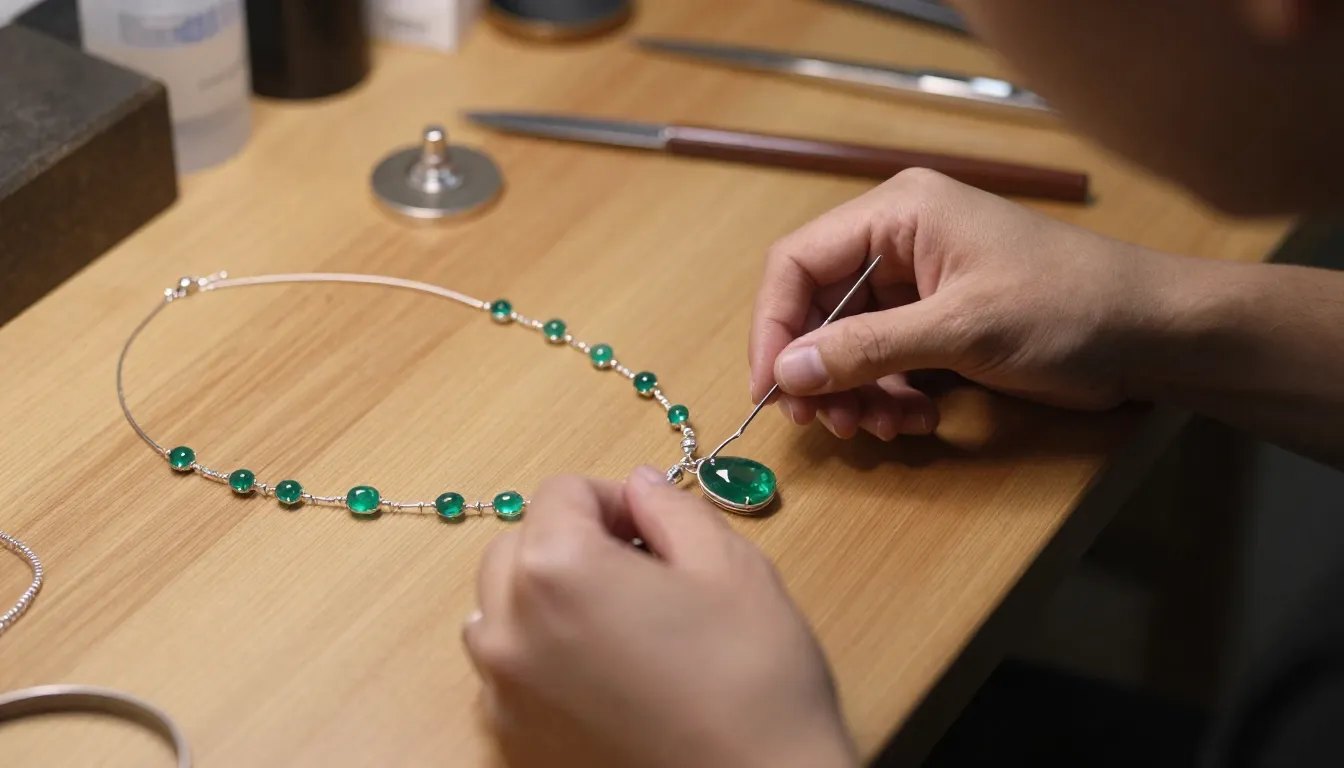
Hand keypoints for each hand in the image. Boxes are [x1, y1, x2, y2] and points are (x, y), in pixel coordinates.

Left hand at [463, 468, 856, 767]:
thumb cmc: (752, 681)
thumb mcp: (730, 566)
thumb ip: (671, 509)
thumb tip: (638, 488)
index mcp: (557, 570)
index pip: (561, 492)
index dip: (614, 499)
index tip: (654, 527)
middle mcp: (509, 628)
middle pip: (519, 545)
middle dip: (574, 541)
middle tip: (642, 568)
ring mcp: (504, 691)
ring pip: (503, 608)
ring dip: (549, 596)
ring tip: (621, 621)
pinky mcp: (516, 738)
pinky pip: (510, 668)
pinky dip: (543, 653)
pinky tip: (607, 673)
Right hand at [750, 169, 1191, 439]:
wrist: (1153, 335)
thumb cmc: (1069, 309)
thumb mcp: (962, 329)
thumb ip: (867, 349)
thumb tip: (786, 373)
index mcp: (898, 213)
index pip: (797, 262)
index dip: (773, 327)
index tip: (771, 390)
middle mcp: (899, 240)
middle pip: (818, 307)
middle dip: (817, 370)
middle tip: (828, 424)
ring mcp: (919, 282)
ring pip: (848, 342)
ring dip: (854, 392)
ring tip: (879, 429)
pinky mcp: (939, 320)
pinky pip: (885, 360)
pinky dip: (889, 396)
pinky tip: (915, 422)